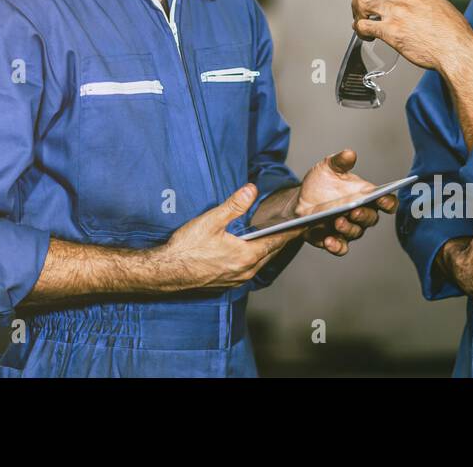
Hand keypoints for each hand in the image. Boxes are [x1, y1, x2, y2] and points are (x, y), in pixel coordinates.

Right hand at [155, 184, 301, 291]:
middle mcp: (246, 271)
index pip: (278, 241)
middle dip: (283, 239)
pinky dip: (255, 258)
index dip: (292, 231)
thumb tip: (251, 189)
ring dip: (269, 249)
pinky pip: (250, 269)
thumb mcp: (210, 221)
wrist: (166, 272)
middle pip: (272, 252)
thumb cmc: (187, 247)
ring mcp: (237, 279)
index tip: (305, 224)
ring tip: (275, 235)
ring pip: (261, 262)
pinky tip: (250, 250)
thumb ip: (234, 205)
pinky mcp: (228, 283)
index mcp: (247, 255)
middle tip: (293, 227)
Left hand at [294, 149, 395, 255]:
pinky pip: (340, 247)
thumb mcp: (327, 168)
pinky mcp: (334, 240)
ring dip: (348, 228)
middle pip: (371, 219)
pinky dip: (336, 246)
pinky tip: (329, 240)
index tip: (383, 198)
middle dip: (364, 215)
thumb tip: (350, 153)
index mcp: (365, 196)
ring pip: (356, 232)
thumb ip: (339, 161)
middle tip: (354, 211)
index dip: (388, 202)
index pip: (385, 201)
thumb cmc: (320, 183)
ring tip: (337, 221)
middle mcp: (360, 215)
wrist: (299, 200)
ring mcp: (348, 229)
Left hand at [351, 0, 472, 72]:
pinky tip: (365, 36)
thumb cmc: (452, 32)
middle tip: (361, 12)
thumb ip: (417, 0)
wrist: (458, 50)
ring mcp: (397, 12)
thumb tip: (402, 5)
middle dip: (361, 1)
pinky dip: (359, 30)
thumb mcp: (437, 3)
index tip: (372, 0)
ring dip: (357, 13)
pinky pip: (364, 25)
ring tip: (361, 22)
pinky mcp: (391, 30)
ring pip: (362, 3)